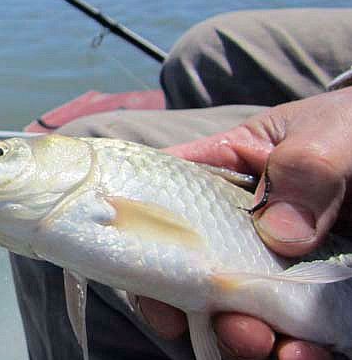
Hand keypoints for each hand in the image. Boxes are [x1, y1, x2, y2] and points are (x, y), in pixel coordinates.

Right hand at [139, 87, 351, 359]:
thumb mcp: (329, 136)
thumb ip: (303, 168)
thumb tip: (279, 233)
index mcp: (221, 178)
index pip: (161, 201)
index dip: (143, 237)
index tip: (152, 280)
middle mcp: (235, 230)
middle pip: (192, 272)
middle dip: (198, 308)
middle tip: (236, 325)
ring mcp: (274, 271)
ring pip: (236, 314)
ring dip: (240, 340)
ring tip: (268, 346)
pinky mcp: (311, 303)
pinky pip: (293, 336)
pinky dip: (294, 354)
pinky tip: (306, 355)